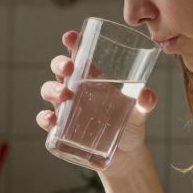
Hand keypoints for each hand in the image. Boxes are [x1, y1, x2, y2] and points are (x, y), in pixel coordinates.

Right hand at [36, 31, 158, 163]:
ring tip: (63, 95)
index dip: (72, 44)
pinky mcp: (61, 129)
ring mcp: (66, 109)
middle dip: (59, 64)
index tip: (70, 37)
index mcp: (93, 79)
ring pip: (49, 91)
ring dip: (52, 89)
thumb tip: (147, 95)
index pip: (80, 55)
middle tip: (68, 68)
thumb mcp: (139, 114)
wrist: (124, 156)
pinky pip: (45, 120)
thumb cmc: (130, 126)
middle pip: (60, 70)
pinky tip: (51, 120)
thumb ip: (145, 103)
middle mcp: (76, 90)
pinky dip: (44, 118)